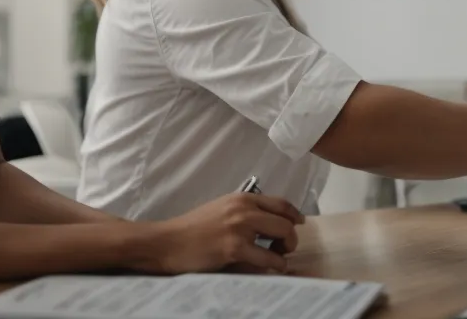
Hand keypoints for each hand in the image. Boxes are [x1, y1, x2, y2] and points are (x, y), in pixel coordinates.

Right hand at [134, 193, 303, 274]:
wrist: (167, 242)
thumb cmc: (192, 228)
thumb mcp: (220, 209)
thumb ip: (243, 211)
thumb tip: (268, 221)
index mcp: (242, 198)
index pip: (280, 203)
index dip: (294, 214)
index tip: (299, 223)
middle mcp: (244, 209)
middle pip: (286, 220)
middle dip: (291, 237)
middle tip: (284, 247)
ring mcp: (240, 228)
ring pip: (283, 236)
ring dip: (285, 251)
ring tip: (277, 258)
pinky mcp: (234, 249)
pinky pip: (268, 259)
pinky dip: (276, 266)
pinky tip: (271, 268)